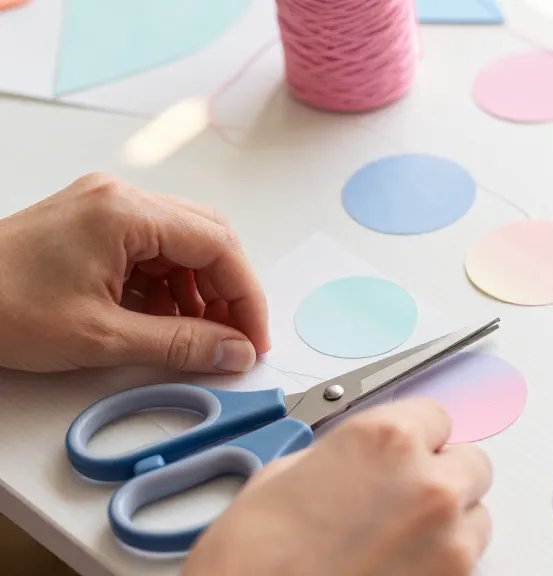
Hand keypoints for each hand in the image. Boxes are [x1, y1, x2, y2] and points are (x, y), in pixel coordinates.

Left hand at [0, 173, 269, 371]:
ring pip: (183, 243)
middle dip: (227, 290)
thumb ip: (180, 344)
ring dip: (199, 289)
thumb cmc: (0, 308)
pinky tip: (163, 318)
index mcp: (126, 212)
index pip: (218, 245)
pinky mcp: (93, 222)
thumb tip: (233, 351)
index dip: (245, 296)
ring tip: (196, 335)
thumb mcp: (102, 337)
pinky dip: (169, 284)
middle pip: (207, 236)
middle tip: (234, 337)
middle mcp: (121, 197)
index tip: (252, 338)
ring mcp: (105, 206)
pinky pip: (153, 248)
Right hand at [184, 399, 493, 575]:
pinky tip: (398, 568)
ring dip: (447, 523)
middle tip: (401, 500)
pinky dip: (441, 563)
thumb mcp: (282, 477)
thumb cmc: (251, 560)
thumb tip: (361, 461)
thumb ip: (342, 456)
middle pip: (470, 463)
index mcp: (384, 440)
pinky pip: (467, 561)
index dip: (417, 437)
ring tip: (396, 543)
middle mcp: (427, 482)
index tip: (406, 451)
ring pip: (475, 517)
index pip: (437, 417)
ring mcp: (448, 539)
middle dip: (440, 477)